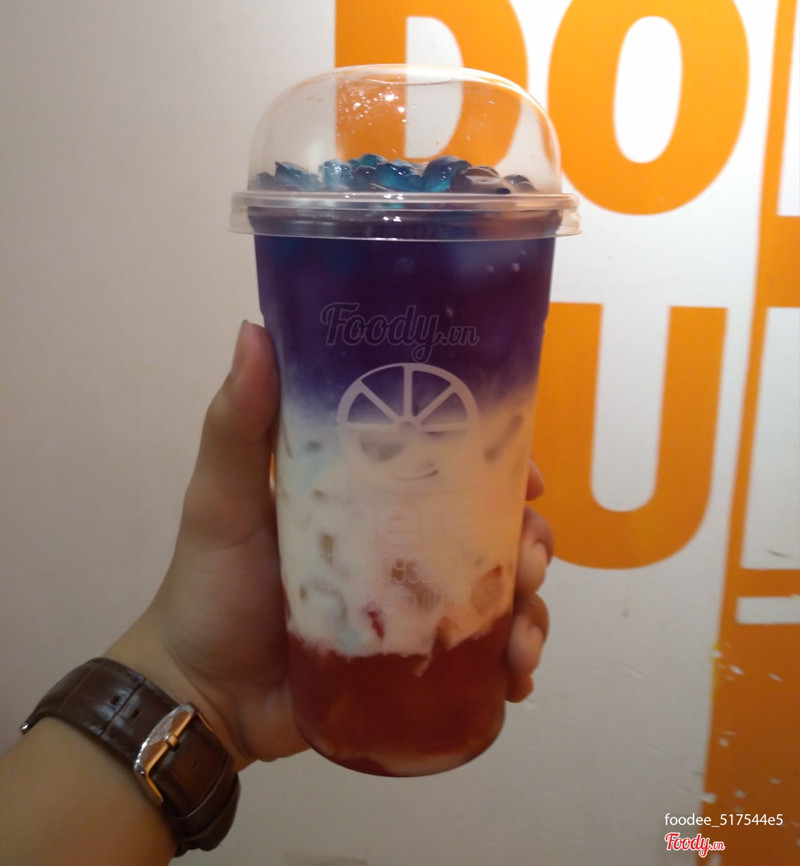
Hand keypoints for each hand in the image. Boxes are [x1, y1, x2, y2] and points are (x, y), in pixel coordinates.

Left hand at [109, 321, 552, 769]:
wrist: (202, 695)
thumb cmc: (212, 585)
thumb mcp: (222, 498)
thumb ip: (237, 424)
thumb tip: (254, 329)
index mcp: (373, 497)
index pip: (455, 466)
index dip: (503, 464)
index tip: (528, 472)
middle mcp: (404, 547)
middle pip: (494, 532)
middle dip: (532, 541)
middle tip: (531, 559)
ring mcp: (415, 610)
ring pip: (501, 597)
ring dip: (532, 610)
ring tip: (522, 637)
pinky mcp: (415, 667)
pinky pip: (482, 664)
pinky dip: (512, 667)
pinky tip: (515, 677)